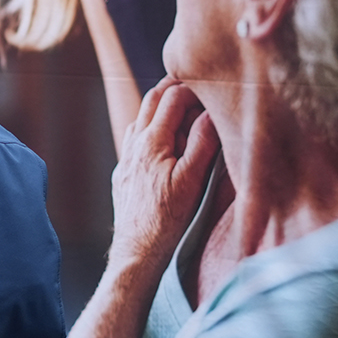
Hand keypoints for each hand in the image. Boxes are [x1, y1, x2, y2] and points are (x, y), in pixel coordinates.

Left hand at [109, 78, 219, 268]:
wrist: (138, 249)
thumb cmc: (168, 218)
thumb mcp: (192, 179)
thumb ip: (202, 142)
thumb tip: (211, 112)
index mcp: (152, 141)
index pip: (172, 97)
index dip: (193, 88)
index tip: (212, 89)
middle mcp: (134, 144)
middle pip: (152, 99)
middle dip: (175, 88)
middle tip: (199, 88)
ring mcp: (126, 157)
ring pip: (142, 118)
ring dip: (163, 109)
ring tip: (188, 114)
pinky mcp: (124, 172)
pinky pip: (136, 140)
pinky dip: (153, 130)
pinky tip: (168, 143)